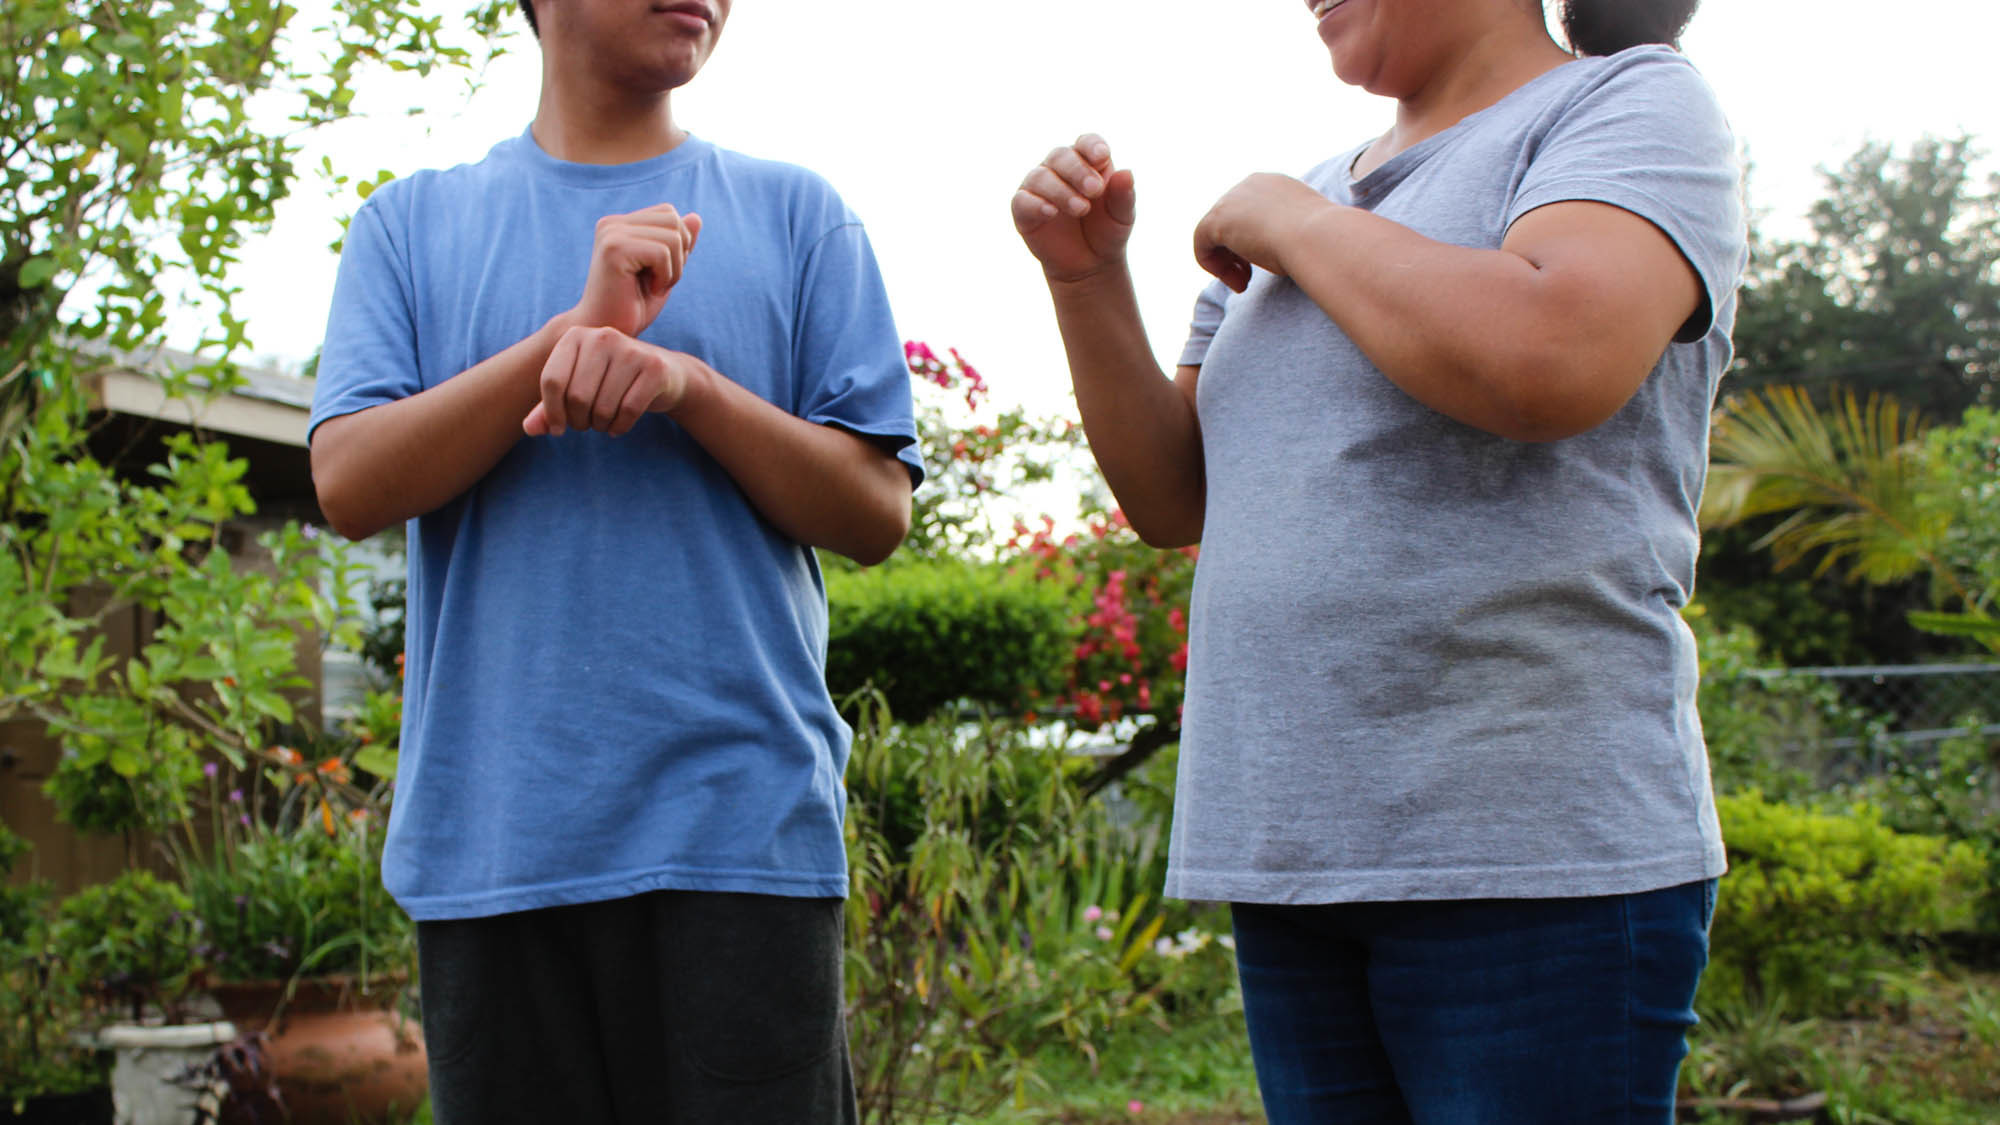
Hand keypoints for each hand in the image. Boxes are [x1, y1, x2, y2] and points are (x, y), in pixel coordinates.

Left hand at [524, 325, 693, 436]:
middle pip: (577, 397)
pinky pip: (628, 411)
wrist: (664, 375)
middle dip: (579, 421)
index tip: (558, 429)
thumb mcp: (577, 390)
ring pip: (603, 407)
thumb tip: (528, 429)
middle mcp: (602, 336)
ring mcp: (631, 350)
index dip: (551, 412)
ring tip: (604, 423)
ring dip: (600, 426)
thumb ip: (550, 407)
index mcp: (576, 336)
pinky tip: (619, 427)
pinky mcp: (654, 368)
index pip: (552, 380)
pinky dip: (620, 427)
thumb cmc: (610, 383)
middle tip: (587, 424)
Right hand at [568, 204, 702, 336]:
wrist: (607, 332)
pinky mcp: (614, 249)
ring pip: (672, 236)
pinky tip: (650, 291)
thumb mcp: (664, 271)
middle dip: (679, 255)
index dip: (679, 244)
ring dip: (674, 269)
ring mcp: (611, 234)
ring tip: (654, 287)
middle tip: (660, 281)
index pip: (668, 213)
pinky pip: (662, 253)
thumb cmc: (633, 306)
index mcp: (619, 224)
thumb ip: (678, 244)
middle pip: (673, 220)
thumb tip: (696, 217)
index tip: (660, 271)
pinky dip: (666, 277)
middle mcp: (612, 224)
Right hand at [1011, 134, 1136, 283]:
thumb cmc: (1106, 231)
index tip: (1102, 156)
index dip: (1092, 146)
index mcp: (1087, 162)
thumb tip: (1127, 173)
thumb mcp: (1122, 216)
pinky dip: (1036, 204)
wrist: (1089, 264)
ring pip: (1041, 176)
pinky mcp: (1023, 209)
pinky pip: (1022, 200)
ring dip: (1061, 190)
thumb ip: (1124, 196)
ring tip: (1082, 209)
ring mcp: (1039, 187)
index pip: (1086, 143)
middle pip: (1061, 156)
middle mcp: (1059, 168)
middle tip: (1095, 190)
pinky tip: (1051, 211)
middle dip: (1078, 171)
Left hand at [1192, 173, 1331, 292]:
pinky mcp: (1217, 219)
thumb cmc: (1322, 242)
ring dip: (1226, 262)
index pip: (1251, 212)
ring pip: (1214, 234)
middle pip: (1230, 221)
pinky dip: (1214, 266)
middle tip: (1249, 278)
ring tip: (1244, 284)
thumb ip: (1290, 234)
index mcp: (1275, 184)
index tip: (1265, 263)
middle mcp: (1251, 184)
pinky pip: (1202, 244)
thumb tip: (1279, 249)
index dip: (1253, 240)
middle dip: (1237, 252)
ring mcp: (1232, 198)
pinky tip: (1237, 282)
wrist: (1318, 238)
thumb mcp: (1308, 234)